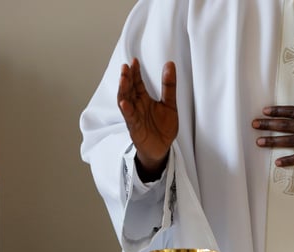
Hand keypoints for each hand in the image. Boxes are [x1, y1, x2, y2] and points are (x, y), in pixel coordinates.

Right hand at [118, 58, 177, 179]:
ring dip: (123, 90)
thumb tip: (170, 64)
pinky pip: (130, 118)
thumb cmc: (163, 128)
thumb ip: (169, 86)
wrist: (162, 148)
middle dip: (126, 78)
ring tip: (123, 80)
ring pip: (125, 101)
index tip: (134, 61)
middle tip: (126, 67)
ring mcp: (134, 117)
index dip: (135, 72)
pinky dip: (127, 110)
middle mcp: (137, 106)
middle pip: (129, 89)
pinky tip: (125, 103)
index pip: (137, 83)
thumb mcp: (170, 104)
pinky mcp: (135, 128)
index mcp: (144, 99)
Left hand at [252, 81, 293, 166]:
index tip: (264, 111)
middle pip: (286, 125)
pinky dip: (290, 160)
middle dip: (268, 125)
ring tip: (259, 142)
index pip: (291, 111)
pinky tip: (278, 162)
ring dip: (273, 142)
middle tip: (254, 125)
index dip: (276, 111)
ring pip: (290, 141)